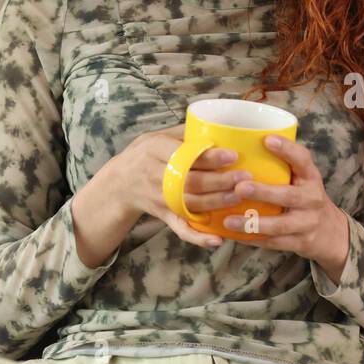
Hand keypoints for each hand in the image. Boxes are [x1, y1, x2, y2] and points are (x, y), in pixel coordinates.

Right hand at [108, 127, 258, 249]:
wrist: (118, 183)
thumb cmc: (144, 154)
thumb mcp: (156, 136)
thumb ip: (183, 132)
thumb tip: (217, 124)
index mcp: (155, 150)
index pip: (184, 155)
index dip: (209, 157)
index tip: (233, 155)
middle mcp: (155, 175)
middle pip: (191, 181)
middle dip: (220, 181)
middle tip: (245, 178)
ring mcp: (159, 199)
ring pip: (190, 204)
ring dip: (216, 203)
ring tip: (240, 196)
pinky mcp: (163, 215)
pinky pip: (180, 228)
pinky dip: (198, 237)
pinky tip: (216, 239)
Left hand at [221, 135, 349, 276]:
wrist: (330, 232)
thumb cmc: (305, 196)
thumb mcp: (302, 177)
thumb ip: (284, 164)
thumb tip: (245, 142)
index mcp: (311, 177)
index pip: (303, 159)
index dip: (287, 149)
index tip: (267, 140)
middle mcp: (313, 199)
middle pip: (288, 195)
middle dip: (263, 192)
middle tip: (239, 187)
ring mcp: (308, 223)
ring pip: (279, 225)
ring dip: (252, 223)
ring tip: (228, 221)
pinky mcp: (301, 243)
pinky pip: (274, 243)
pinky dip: (253, 240)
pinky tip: (234, 236)